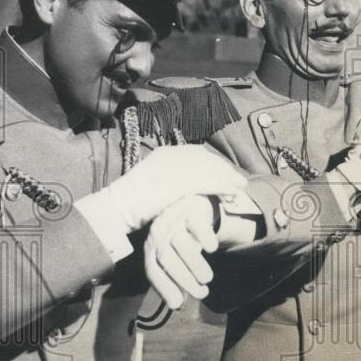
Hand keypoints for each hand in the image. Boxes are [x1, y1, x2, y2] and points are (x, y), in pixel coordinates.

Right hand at [105, 146, 245, 233]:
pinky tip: (232, 194)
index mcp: (166, 153)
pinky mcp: (179, 183)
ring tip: (241, 189)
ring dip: (228, 179)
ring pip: (211, 171)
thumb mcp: (152, 182)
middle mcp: (172, 156)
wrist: (119, 207)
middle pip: (208, 159)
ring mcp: (176, 168)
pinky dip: (222, 188)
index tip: (225, 173)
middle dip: (226, 170)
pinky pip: (208, 183)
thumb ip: (169, 179)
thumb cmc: (132, 202)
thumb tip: (183, 186)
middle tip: (240, 181)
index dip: (215, 164)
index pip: (197, 153)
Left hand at [144, 195, 217, 308]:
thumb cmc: (182, 239)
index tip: (178, 305)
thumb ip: (175, 280)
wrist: (191, 205)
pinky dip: (205, 238)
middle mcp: (159, 233)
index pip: (152, 269)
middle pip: (166, 257)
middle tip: (201, 294)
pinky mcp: (191, 209)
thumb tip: (178, 306)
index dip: (163, 288)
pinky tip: (212, 249)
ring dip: (195, 265)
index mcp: (151, 247)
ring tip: (207, 279)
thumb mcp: (174, 258)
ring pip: (182, 243)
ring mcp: (174, 219)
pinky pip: (196, 224)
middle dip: (183, 279)